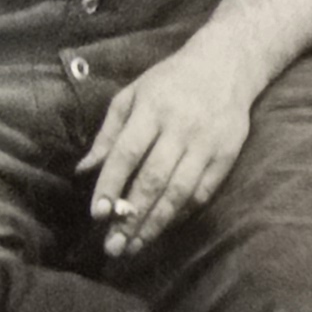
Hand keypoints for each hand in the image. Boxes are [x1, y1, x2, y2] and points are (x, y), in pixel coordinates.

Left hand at [81, 37, 255, 259]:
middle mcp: (181, 127)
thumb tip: (84, 170)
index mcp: (152, 109)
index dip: (111, 185)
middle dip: (132, 216)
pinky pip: (203, 192)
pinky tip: (164, 227)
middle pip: (153, 179)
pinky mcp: (227, 155)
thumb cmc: (169, 82)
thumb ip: (108, 133)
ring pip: (179, 192)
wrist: (227, 65)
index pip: (127, 153)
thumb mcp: (132, 95)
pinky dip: (182, 213)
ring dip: (155, 223)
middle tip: (113, 246)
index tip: (98, 214)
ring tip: (135, 245)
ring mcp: (207, 143)